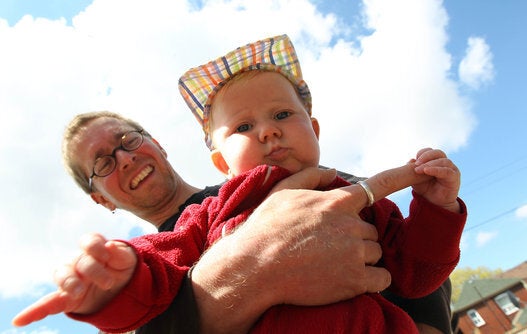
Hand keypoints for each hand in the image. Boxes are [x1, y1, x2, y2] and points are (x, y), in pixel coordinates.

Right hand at [12, 233, 136, 326]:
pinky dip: (34, 312)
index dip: (96, 247)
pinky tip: (20, 320)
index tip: (107, 254)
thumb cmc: (121, 265)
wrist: (123, 284)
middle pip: (79, 261)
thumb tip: (112, 245)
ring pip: (63, 277)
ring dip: (70, 283)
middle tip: (107, 282)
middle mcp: (78, 262)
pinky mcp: (67, 298)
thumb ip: (119, 252)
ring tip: (79, 291)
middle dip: (92, 270)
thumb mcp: (126, 258)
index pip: (89, 242)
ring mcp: (71, 279)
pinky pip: (48, 304)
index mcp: (93, 249)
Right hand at [193, 165, 435, 332]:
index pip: (378, 185)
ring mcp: (353, 253)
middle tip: (328, 245)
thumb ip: (312, 175)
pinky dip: (372, 278)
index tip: (421, 168)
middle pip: (371, 229)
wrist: (255, 269)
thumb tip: (334, 171)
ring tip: (331, 262)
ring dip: (362, 257)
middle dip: (356, 236)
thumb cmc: (266, 228)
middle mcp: (350, 225)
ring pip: (375, 252)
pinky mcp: (354, 280)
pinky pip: (381, 277)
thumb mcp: (283, 191)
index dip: (403, 175)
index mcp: (336, 202)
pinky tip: (350, 278)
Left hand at [411, 148, 460, 211]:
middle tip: (416, 164)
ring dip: (430, 164)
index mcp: (436, 161)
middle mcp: (445, 163)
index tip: (414, 159)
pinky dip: (436, 170)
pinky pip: (447, 171)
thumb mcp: (416, 179)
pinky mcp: (455, 177)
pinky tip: (426, 171)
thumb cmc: (426, 189)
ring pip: (443, 161)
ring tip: (419, 169)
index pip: (430, 151)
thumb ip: (412, 170)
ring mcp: (451, 169)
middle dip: (426, 156)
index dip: (422, 153)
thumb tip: (410, 160)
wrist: (435, 203)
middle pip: (438, 153)